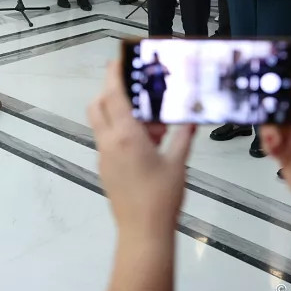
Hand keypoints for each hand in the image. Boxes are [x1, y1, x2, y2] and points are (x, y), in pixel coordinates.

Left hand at [88, 61, 195, 236]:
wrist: (143, 231)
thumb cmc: (162, 197)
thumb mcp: (178, 162)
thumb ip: (183, 135)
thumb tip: (191, 116)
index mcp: (125, 136)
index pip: (113, 95)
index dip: (114, 74)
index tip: (118, 59)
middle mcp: (109, 142)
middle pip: (99, 104)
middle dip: (111, 89)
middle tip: (134, 85)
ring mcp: (104, 155)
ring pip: (102, 122)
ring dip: (118, 111)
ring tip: (151, 120)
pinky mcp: (105, 167)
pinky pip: (108, 138)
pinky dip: (121, 130)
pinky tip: (147, 139)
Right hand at [261, 70, 290, 211]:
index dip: (285, 80)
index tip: (265, 74)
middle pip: (282, 102)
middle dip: (270, 106)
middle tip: (260, 107)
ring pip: (272, 120)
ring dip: (269, 128)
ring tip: (274, 140)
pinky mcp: (284, 151)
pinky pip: (269, 138)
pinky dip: (268, 143)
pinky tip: (273, 150)